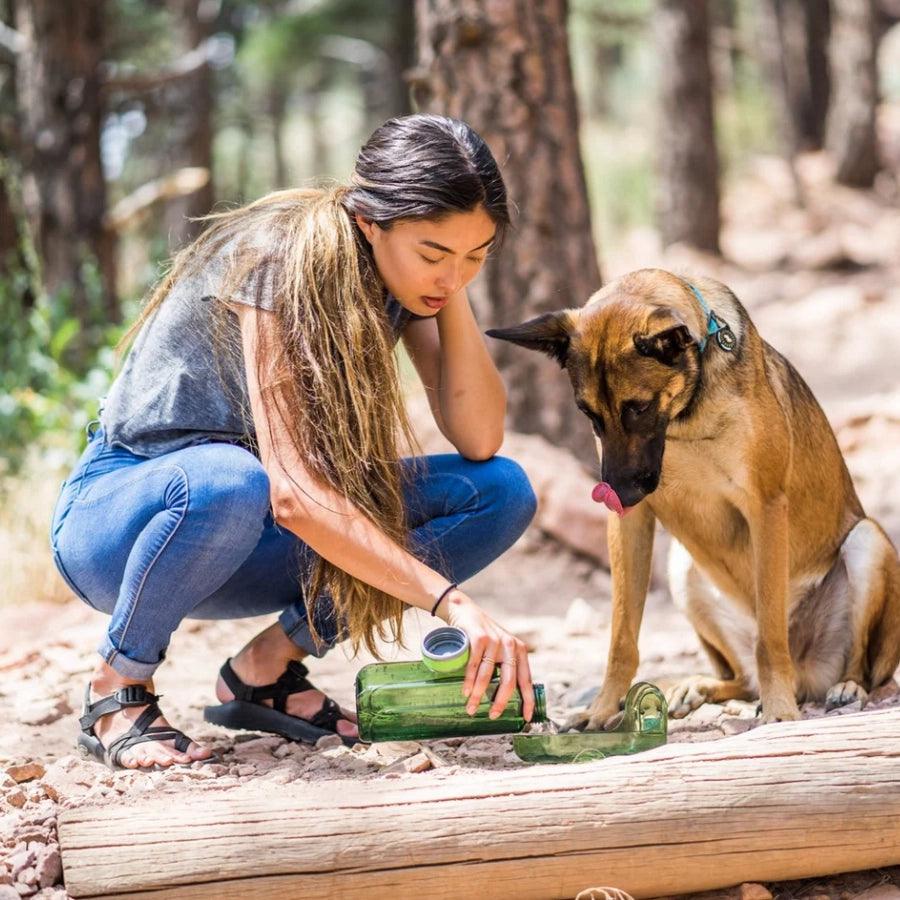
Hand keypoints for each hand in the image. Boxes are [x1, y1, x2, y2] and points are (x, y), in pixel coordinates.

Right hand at [442, 590, 533, 720]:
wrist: (464, 610)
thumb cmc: (482, 636)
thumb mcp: (500, 648)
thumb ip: (505, 665)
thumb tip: (505, 698)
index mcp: (520, 651)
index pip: (527, 680)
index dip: (528, 701)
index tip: (526, 719)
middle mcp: (510, 645)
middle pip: (509, 681)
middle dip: (500, 702)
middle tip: (492, 716)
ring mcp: (494, 641)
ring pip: (488, 675)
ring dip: (478, 695)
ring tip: (471, 708)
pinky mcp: (479, 638)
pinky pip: (474, 665)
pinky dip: (469, 681)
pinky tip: (466, 692)